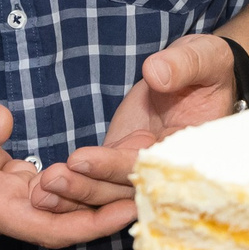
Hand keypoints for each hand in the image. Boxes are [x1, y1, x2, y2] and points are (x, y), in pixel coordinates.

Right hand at [0, 73, 131, 247]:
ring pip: (57, 212)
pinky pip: (49, 196)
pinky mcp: (3, 187)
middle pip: (60, 225)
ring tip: (144, 176)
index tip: (133, 209)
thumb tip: (2, 124)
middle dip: (105, 210)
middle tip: (154, 187)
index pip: (48, 229)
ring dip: (96, 198)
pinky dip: (79, 186)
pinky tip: (112, 169)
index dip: (92, 225)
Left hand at [32, 33, 240, 218]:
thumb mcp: (204, 56)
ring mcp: (140, 164)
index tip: (83, 159)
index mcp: (190, 147)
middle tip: (52, 181)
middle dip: (87, 187)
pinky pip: (96, 179)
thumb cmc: (207, 63)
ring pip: (107, 190)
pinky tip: (43, 189)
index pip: (152, 164)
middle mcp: (165, 166)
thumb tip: (156, 74)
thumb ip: (184, 64)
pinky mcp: (120, 158)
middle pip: (125, 187)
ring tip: (41, 188)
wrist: (196, 70)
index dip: (118, 165)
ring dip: (75, 192)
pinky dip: (73, 185)